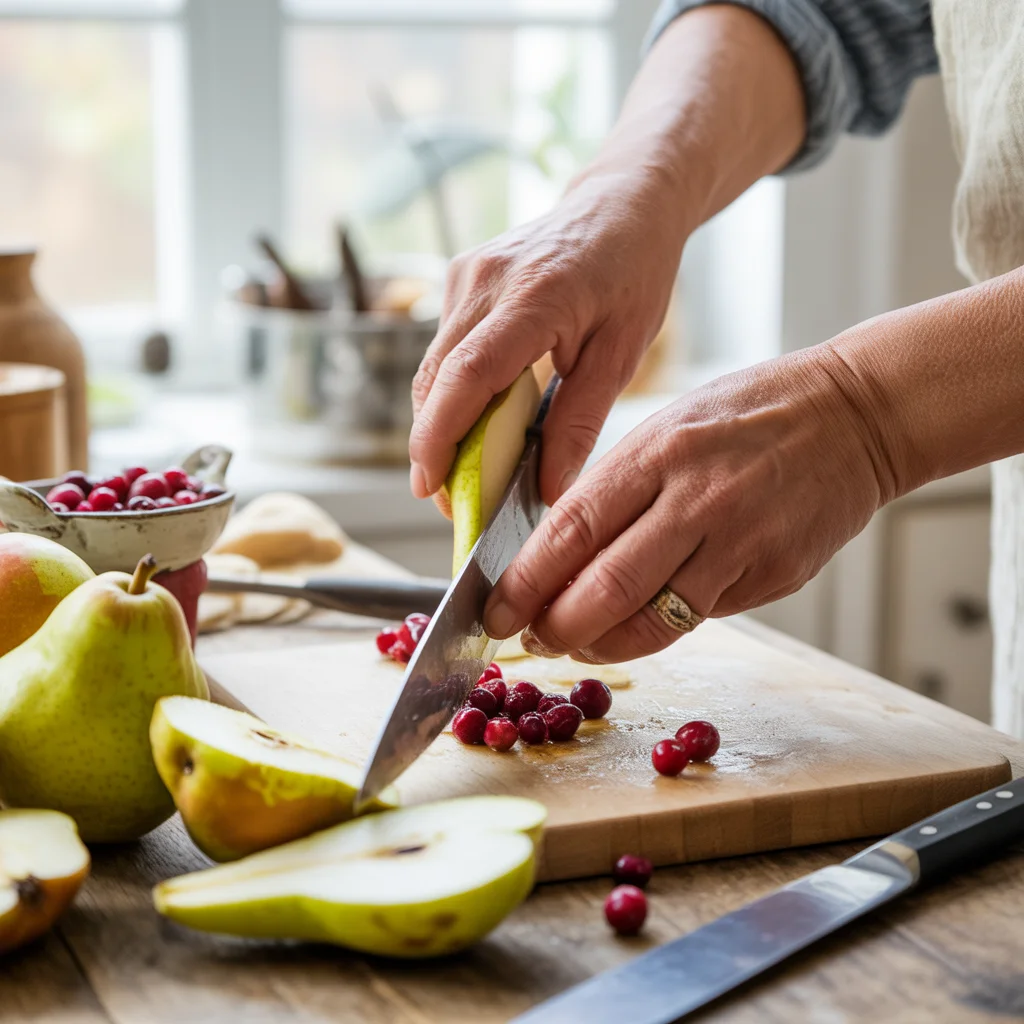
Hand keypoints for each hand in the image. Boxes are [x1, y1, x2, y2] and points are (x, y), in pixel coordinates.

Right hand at [409, 169, 688, 510]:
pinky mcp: (460, 277)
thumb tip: (549, 490)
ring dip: (438, 422)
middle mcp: (486, 280)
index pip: (467, 375)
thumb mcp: (622, 354)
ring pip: (432, 367)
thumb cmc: (633, 272)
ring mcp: (466, 274)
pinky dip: (450, 392)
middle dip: (433, 446)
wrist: (622, 202)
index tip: (429, 486)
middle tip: (447, 500)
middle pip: (436, 377)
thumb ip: (581, 422)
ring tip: (459, 473)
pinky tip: (471, 423)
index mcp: (534, 297)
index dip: (439, 436)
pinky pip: (443, 347)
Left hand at [483, 348, 893, 662]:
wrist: (854, 416)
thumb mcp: (668, 426)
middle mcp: (697, 499)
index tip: (496, 611)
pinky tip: (645, 618)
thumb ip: (616, 488)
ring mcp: (741, 543)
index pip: (572, 529)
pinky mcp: (775, 575)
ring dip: (603, 644)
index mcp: (658, 452)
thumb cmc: (748, 416)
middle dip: (555, 628)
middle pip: (606, 589)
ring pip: (654, 623)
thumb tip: (558, 554)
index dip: (525, 582)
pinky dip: (663, 626)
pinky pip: (703, 616)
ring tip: (578, 641)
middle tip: (532, 639)